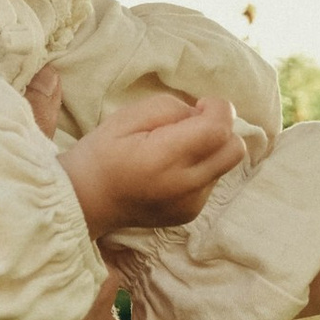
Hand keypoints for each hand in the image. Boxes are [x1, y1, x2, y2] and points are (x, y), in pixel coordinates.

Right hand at [61, 91, 246, 235]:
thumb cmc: (102, 153)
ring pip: (225, 164)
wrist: (85, 202)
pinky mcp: (190, 213)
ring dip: (209, 149)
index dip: (217, 108)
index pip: (219, 129)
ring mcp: (190, 205)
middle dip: (221, 129)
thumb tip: (201, 114)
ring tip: (174, 150)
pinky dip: (200, 168)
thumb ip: (169, 108)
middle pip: (234, 149)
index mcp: (164, 159)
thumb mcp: (126, 116)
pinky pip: (211, 180)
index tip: (198, 105)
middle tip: (190, 125)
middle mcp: (184, 187)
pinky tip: (170, 169)